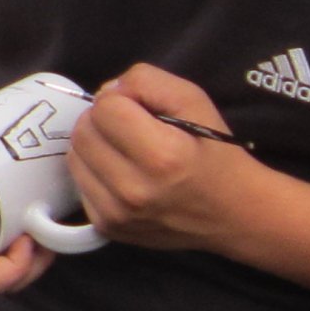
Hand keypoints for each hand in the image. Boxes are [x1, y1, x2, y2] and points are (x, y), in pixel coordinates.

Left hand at [66, 64, 264, 250]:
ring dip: (95, 145)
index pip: (105, 108)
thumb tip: (106, 91)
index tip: (142, 110)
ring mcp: (118, 215)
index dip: (121, 99)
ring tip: (126, 150)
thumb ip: (147, 81)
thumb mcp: (194, 101)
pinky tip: (122, 174)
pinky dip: (95, 172)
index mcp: (162, 157)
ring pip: (75, 158)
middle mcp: (134, 191)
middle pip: (83, 132)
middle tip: (130, 127)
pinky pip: (80, 185)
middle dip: (102, 120)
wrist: (234, 213)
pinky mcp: (107, 228)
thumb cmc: (216, 153)